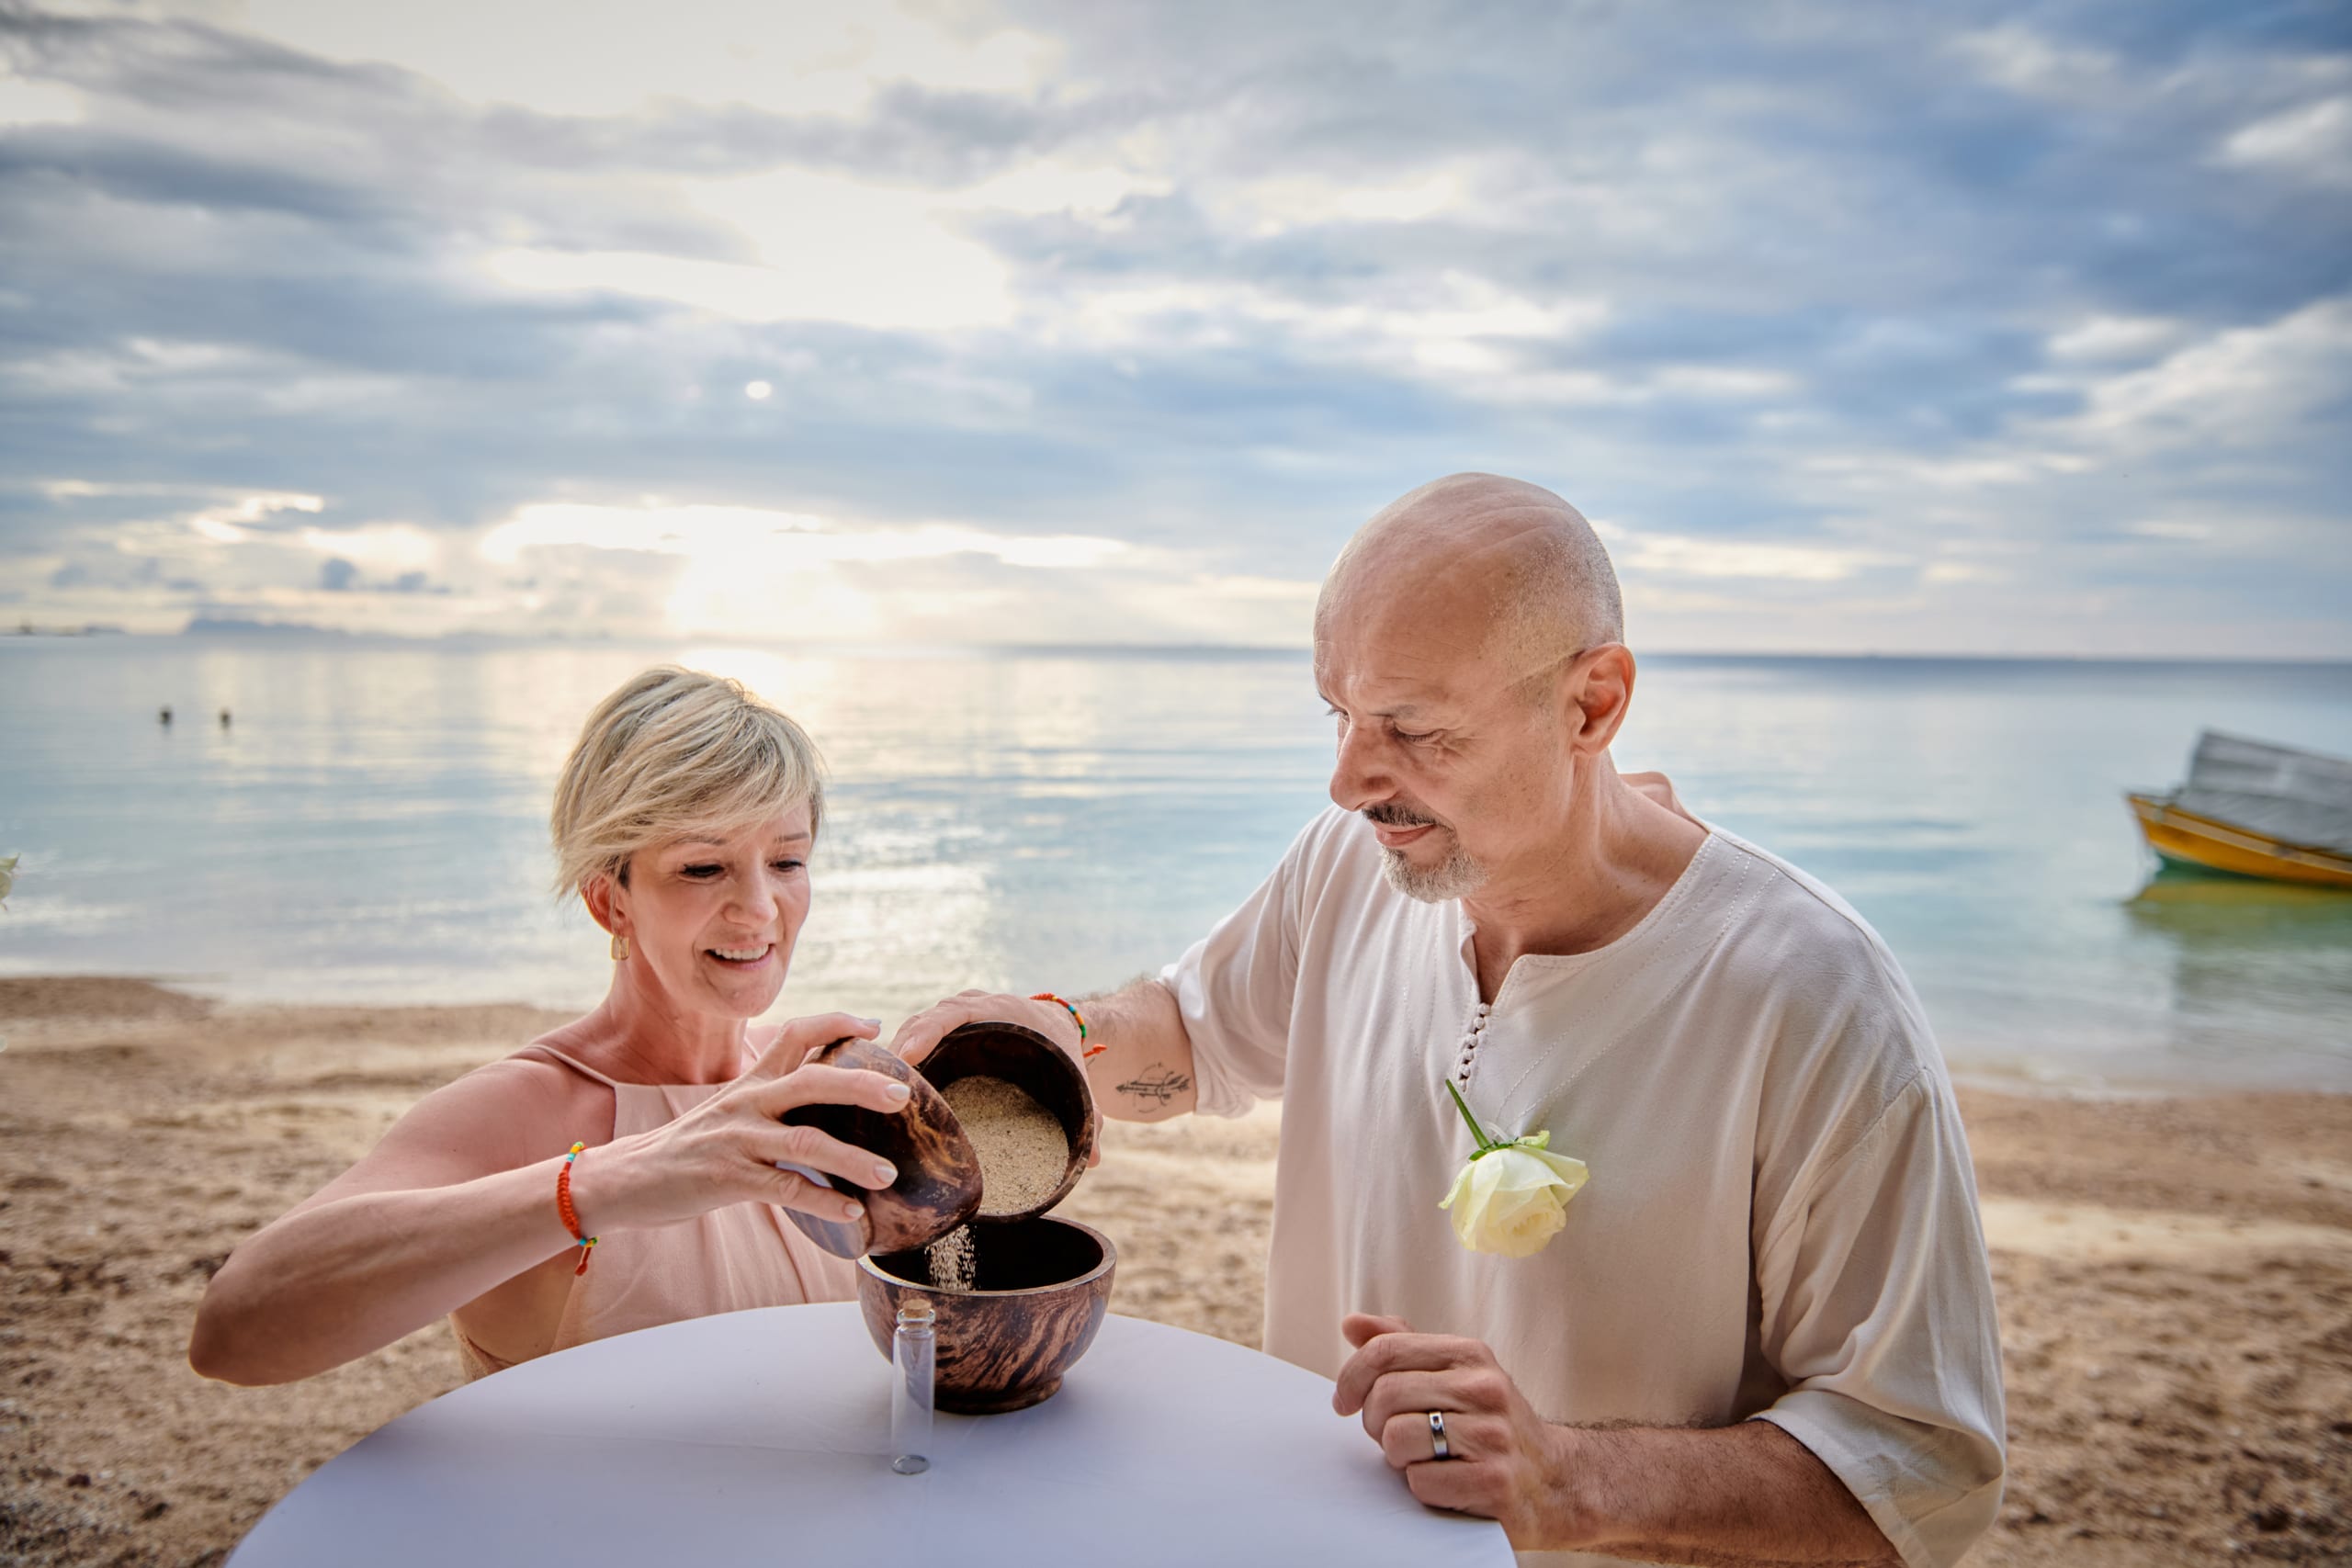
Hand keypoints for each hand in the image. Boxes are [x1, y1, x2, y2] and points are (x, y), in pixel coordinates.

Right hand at [567, 1013, 913, 1232]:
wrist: (625, 1178)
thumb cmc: (688, 1148)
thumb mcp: (729, 1111)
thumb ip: (770, 1102)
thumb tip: (821, 1100)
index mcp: (751, 1082)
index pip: (796, 1034)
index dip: (837, 1023)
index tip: (875, 1025)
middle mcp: (747, 1102)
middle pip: (812, 1080)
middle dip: (861, 1085)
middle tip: (903, 1095)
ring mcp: (737, 1140)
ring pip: (805, 1142)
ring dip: (851, 1159)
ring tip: (888, 1174)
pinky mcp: (726, 1179)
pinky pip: (783, 1189)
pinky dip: (822, 1201)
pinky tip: (851, 1213)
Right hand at [889, 989, 1099, 1165]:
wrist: (1062, 1027)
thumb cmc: (1066, 1053)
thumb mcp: (1076, 1079)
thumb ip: (1088, 1114)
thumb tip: (1093, 1159)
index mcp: (1003, 1010)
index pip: (955, 1011)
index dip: (928, 1030)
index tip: (906, 1055)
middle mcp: (974, 1007)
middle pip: (927, 1019)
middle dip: (902, 1046)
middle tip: (881, 1080)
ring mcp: (956, 1015)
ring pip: (916, 1026)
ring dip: (896, 1052)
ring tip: (874, 1085)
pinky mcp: (946, 1029)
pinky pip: (917, 1035)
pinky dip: (901, 1055)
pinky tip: (884, 1084)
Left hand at [1332, 1313, 1579, 1549]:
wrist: (1556, 1480)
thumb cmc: (1491, 1425)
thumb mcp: (1455, 1374)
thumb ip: (1403, 1347)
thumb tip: (1352, 1323)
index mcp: (1470, 1354)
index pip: (1387, 1350)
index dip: (1352, 1377)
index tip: (1344, 1402)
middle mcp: (1484, 1388)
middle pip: (1385, 1396)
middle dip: (1374, 1423)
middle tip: (1390, 1437)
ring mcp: (1492, 1435)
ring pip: (1397, 1438)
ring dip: (1397, 1457)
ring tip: (1421, 1458)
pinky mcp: (1493, 1481)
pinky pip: (1420, 1482)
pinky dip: (1421, 1488)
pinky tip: (1444, 1482)